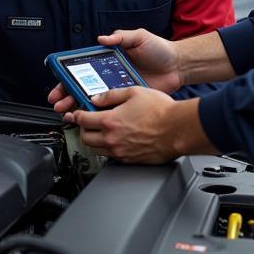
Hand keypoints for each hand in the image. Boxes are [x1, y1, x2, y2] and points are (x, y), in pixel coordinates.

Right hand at [48, 28, 182, 116]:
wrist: (178, 66)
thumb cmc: (159, 50)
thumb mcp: (139, 37)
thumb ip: (121, 36)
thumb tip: (102, 38)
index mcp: (109, 61)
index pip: (83, 70)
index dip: (69, 77)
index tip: (59, 84)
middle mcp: (110, 76)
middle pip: (84, 87)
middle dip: (68, 96)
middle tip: (59, 104)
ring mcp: (118, 91)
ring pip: (94, 101)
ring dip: (79, 108)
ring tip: (68, 114)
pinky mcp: (128, 102)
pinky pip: (111, 110)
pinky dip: (99, 116)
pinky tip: (89, 120)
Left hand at [74, 89, 216, 163]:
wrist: (178, 129)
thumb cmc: (161, 111)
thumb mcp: (134, 92)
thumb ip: (112, 94)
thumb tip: (97, 98)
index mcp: (110, 120)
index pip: (83, 119)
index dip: (76, 115)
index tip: (76, 113)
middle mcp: (112, 139)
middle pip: (85, 138)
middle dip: (83, 129)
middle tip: (87, 123)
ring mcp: (120, 152)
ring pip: (96, 150)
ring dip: (94, 140)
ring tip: (101, 132)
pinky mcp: (129, 160)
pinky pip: (110, 156)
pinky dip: (108, 148)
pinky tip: (116, 140)